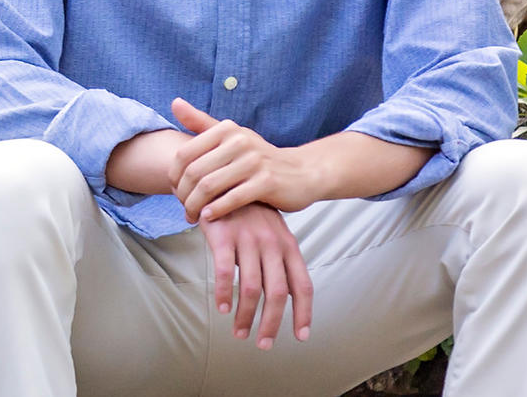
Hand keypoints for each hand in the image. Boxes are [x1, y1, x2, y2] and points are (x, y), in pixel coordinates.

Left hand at [169, 97, 318, 222]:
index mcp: (228, 129)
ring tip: (193, 216)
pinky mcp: (266, 182)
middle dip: (183, 195)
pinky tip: (209, 217)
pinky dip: (215, 211)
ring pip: (210, 187)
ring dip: (195, 207)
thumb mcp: (232, 136)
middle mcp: (240, 141)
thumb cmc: (259, 157)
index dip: (174, 176)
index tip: (175, 190)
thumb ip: (201, 122)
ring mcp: (254, 161)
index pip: (185, 153)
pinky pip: (231, 199)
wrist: (301, 172)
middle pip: (195, 172)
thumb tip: (175, 102)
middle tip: (183, 208)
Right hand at [200, 202, 312, 349]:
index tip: (301, 336)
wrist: (225, 182)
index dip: (303, 312)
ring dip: (245, 315)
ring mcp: (249, 238)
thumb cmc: (252, 214)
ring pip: (252, 287)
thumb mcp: (274, 234)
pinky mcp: (224, 235)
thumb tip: (291, 299)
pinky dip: (225, 293)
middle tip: (264, 344)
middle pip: (277, 292)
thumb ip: (282, 262)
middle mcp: (272, 243)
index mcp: (288, 245)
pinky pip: (225, 271)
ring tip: (239, 333)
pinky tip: (222, 308)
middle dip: (271, 323)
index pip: (302, 284)